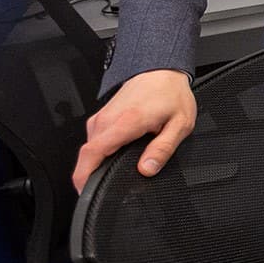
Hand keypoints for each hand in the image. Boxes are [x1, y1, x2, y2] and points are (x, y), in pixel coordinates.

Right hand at [74, 69, 195, 190]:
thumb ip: (163, 149)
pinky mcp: (101, 118)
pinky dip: (101, 153)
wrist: (162, 70)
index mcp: (125, 122)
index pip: (92, 153)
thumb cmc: (171, 94)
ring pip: (90, 148)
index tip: (85, 191)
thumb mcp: (179, 124)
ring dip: (98, 163)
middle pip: (87, 155)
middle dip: (92, 175)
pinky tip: (117, 156)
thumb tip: (147, 169)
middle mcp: (107, 119)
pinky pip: (95, 141)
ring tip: (116, 171)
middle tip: (107, 188)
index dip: (84, 176)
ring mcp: (102, 117)